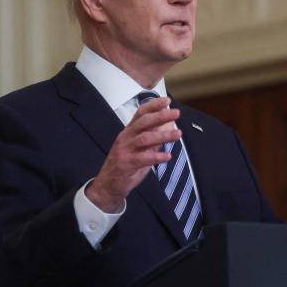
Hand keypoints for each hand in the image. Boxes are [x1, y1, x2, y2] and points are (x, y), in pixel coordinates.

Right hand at [86, 97, 181, 212]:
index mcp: (129, 132)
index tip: (167, 101)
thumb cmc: (126, 165)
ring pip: (144, 139)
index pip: (141, 114)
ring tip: (178, 134)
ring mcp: (125, 150)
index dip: (154, 106)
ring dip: (163, 136)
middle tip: (176, 113)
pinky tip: (167, 156)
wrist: (108, 185)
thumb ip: (154, 138)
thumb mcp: (141, 149)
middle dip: (161, 116)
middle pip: (143, 122)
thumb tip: (168, 126)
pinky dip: (156, 156)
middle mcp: (126, 138)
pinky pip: (142, 158)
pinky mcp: (126, 164)